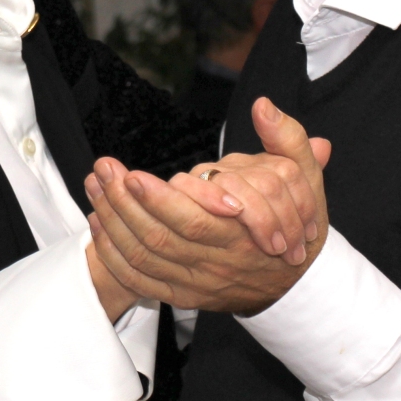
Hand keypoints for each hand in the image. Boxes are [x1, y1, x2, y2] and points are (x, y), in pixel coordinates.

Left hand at [86, 98, 330, 314]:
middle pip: (159, 238)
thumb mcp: (305, 178)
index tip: (132, 174)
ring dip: (112, 222)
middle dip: (124, 203)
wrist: (300, 283)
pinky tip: (98, 224)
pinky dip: (113, 255)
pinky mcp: (182, 294)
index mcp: (242, 236)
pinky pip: (139, 279)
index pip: (193, 220)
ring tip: (94, 186)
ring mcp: (197, 283)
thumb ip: (287, 138)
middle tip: (103, 170)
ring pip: (143, 257)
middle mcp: (216, 264)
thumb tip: (263, 106)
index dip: (158, 199)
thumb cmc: (297, 226)